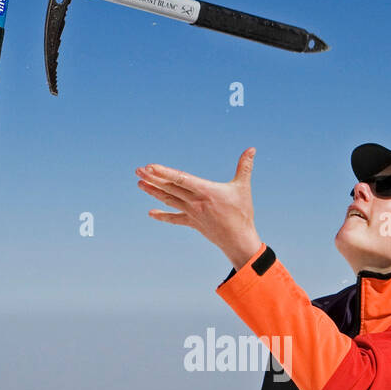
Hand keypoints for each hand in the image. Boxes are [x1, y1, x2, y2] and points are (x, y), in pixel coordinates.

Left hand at [135, 147, 262, 270]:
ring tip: (139, 183)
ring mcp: (191, 213)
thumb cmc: (242, 213)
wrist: (238, 240)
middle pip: (170, 188)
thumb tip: (252, 149)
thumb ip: (245, 167)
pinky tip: (150, 213)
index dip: (164, 172)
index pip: (180, 179)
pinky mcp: (192, 223)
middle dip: (153, 178)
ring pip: (169, 200)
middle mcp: (195, 202)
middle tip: (138, 170)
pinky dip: (163, 216)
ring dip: (153, 192)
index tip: (150, 167)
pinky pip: (175, 219)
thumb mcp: (243, 188)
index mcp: (205, 191)